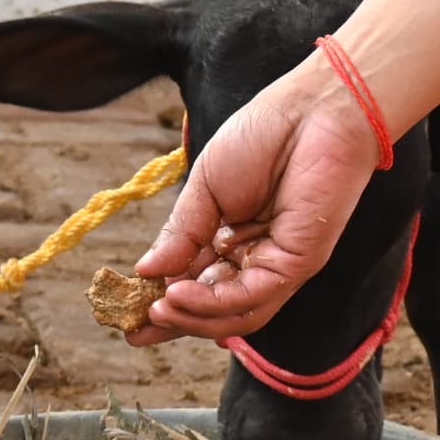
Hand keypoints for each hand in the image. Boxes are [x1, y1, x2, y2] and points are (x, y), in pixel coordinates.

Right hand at [125, 61, 385, 343]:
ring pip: (236, 314)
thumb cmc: (263, 136)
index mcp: (232, 237)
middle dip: (175, 321)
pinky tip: (180, 292)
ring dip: (193, 317)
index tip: (128, 316)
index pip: (196, 282)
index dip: (164, 302)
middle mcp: (256, 257)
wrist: (311, 110)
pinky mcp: (298, 263)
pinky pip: (253, 297)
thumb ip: (180, 233)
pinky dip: (214, 302)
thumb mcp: (204, 187)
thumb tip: (147, 272)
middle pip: (215, 307)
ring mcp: (279, 263)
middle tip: (136, 328)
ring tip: (158, 309)